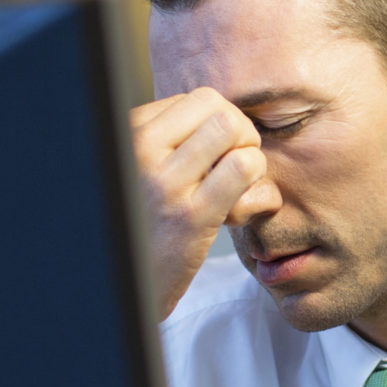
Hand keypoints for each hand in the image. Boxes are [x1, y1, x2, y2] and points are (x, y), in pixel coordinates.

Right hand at [129, 88, 275, 317]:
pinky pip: (244, 169)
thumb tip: (228, 115)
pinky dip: (260, 188)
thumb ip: (173, 142)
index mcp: (128, 134)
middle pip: (220, 108)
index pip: (198, 100)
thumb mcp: (142, 171)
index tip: (215, 159)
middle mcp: (140, 151)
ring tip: (238, 190)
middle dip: (241, 135)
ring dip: (251, 159)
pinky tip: (246, 211)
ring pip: (235, 131)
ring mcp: (165, 182)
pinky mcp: (191, 217)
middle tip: (235, 169)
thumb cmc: (144, 226)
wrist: (125, 285)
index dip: (221, 126)